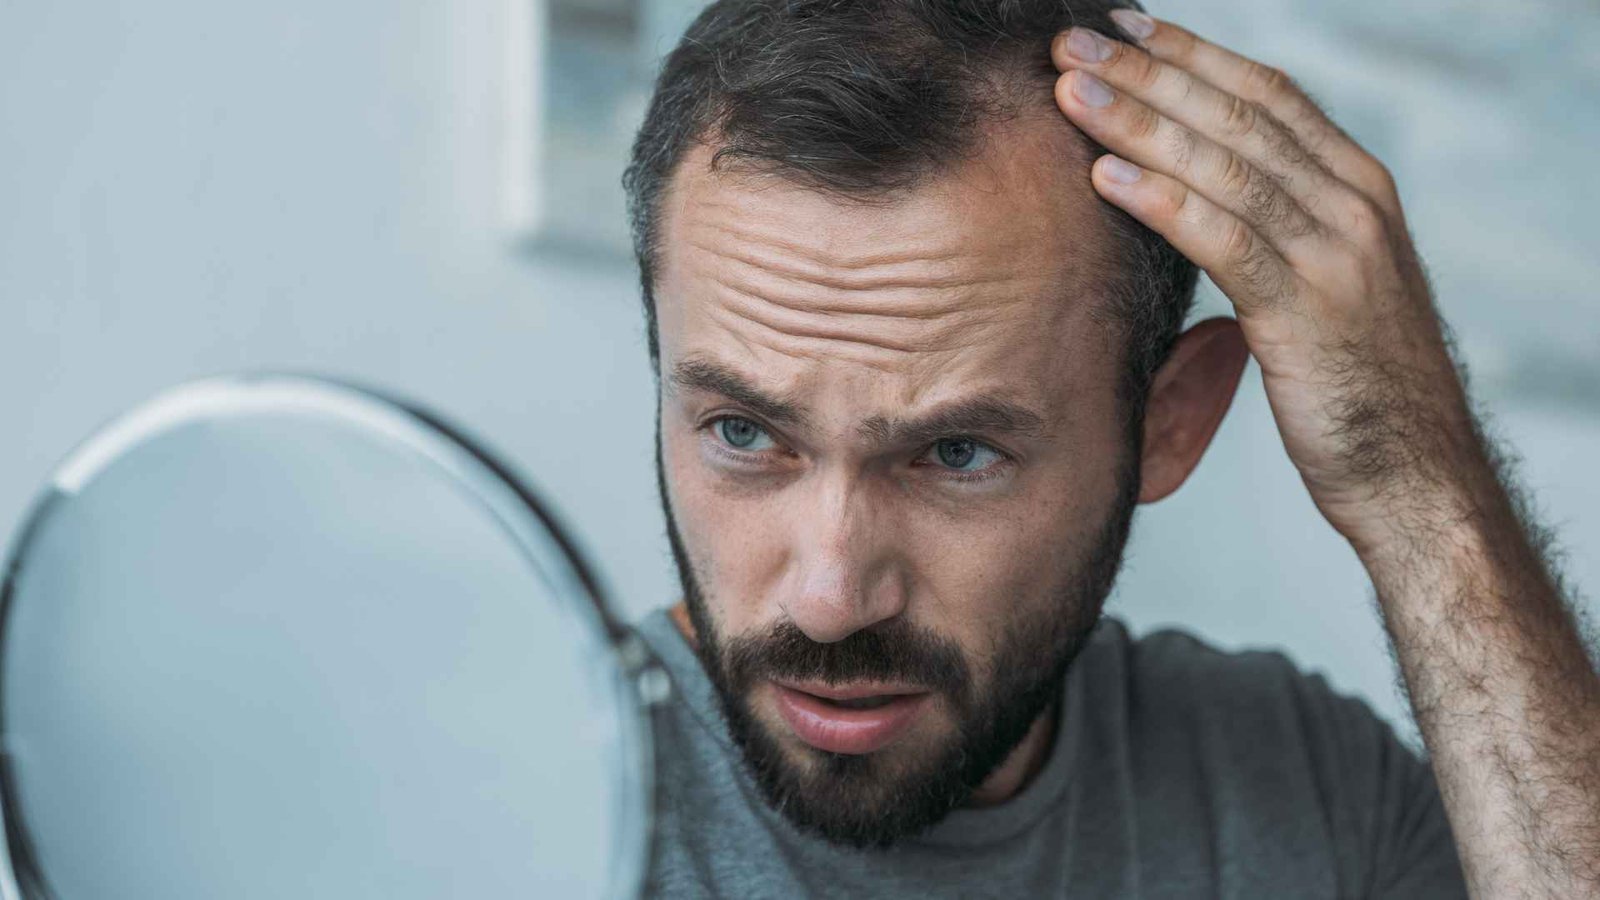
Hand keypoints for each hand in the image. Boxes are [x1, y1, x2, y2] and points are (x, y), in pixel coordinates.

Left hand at [1051, 11, 1481, 551]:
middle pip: (1237, 115)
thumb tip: (1202, 188)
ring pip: (1225, 166)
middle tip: (1072, 43)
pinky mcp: (1308, 312)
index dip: (1189, 55)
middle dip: (1148, 73)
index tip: (1122, 28)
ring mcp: (1337, 254)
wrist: (1415, 473)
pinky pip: (1224, 240)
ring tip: (1069, 95)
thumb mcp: (1326, 284)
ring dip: (1139, 123)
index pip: (1266, 93)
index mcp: (1359, 188)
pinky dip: (1161, 202)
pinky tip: (1103, 178)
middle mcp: (1354, 205)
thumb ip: (1279, 227)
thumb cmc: (1357, 383)